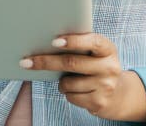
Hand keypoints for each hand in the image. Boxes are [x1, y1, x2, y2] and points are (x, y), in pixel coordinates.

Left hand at [20, 33, 145, 121]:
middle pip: (71, 63)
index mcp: (108, 49)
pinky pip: (71, 97)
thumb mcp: (96, 53)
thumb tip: (45, 44)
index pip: (91, 41)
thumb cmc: (97, 66)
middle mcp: (109, 67)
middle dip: (45, 62)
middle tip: (26, 62)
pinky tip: (78, 90)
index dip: (73, 41)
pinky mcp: (99, 103)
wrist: (119, 94)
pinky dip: (68, 93)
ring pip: (68, 83)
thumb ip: (80, 46)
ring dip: (61, 82)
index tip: (54, 41)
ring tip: (68, 79)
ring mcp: (106, 86)